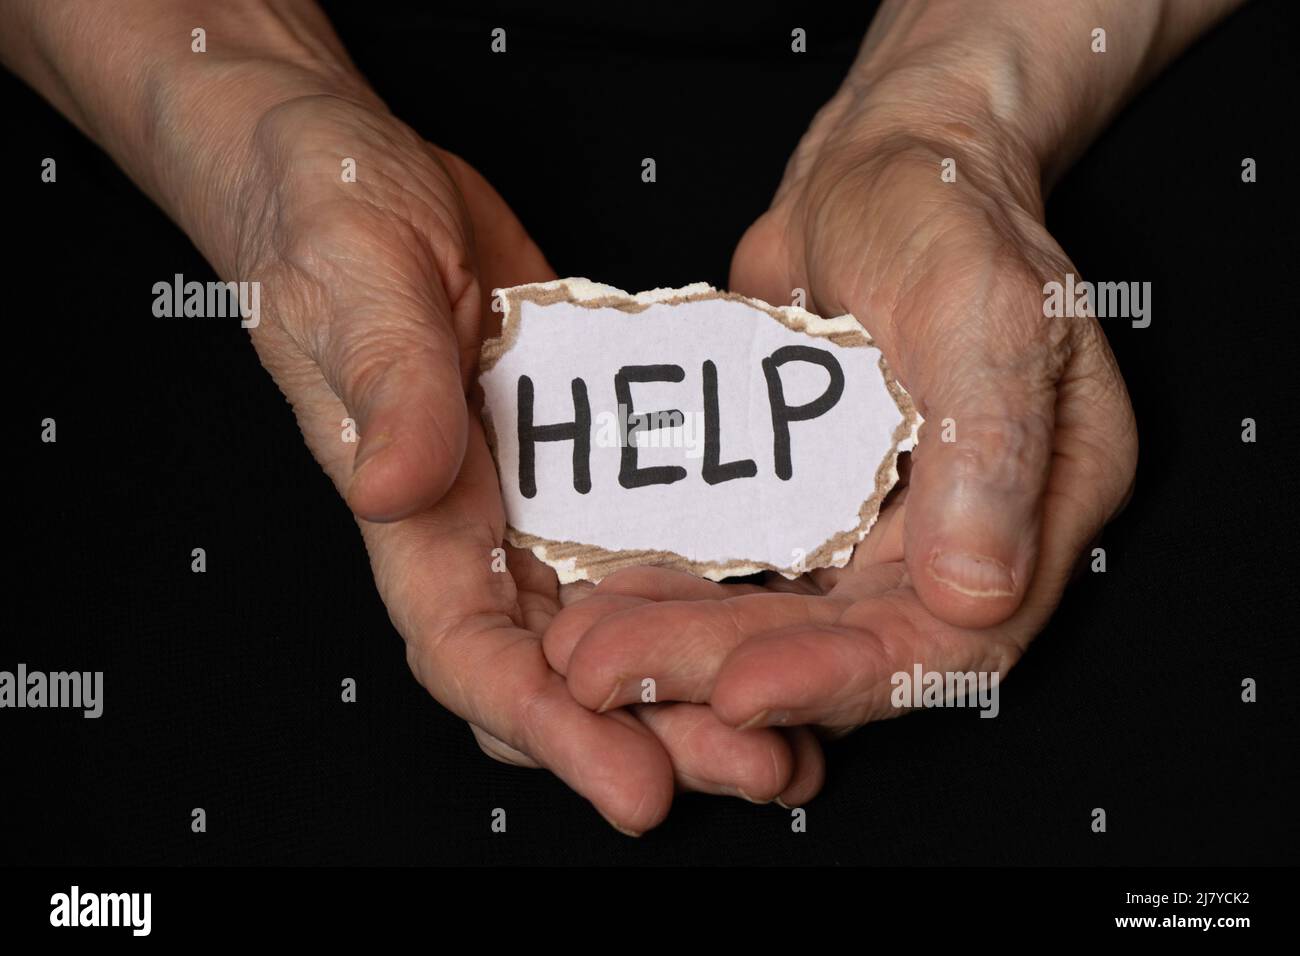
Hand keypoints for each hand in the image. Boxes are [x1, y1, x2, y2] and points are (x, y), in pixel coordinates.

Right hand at [0, 0, 823, 830]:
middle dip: (653, 736)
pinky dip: (707, 606)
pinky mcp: (582, 466)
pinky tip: (782, 628)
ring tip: (790, 738)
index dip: (552, 730)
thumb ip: (387, 387)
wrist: (355, 176)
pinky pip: (648, 553)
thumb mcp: (357, 284)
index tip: (636, 787)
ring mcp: (532, 507)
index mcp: (409, 519)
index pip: (473, 655)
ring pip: (616, 634)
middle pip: (561, 675)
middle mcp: (474, 534)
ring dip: (695, 693)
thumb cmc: (326, 224)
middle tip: (759, 767)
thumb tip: (404, 487)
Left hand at [545, 45, 1137, 734]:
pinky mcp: (810, 510)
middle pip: (848, 647)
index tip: (739, 693)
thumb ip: (987, 444)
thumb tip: (977, 593)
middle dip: (727, 670)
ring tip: (586, 656)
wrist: (876, 171)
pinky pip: (744, 573)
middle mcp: (962, 537)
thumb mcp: (981, 305)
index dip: (846, 678)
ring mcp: (881, 530)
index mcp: (1039, 504)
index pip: (950, 639)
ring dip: (686, 646)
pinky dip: (678, 593)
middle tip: (610, 676)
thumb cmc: (942, 211)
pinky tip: (604, 600)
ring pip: (785, 622)